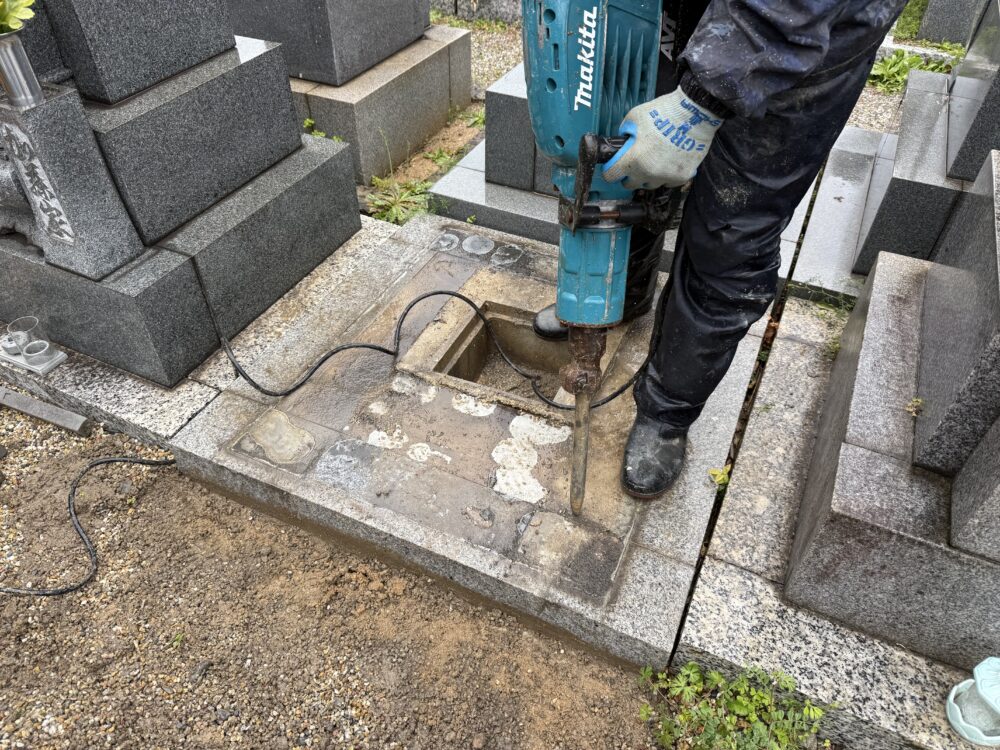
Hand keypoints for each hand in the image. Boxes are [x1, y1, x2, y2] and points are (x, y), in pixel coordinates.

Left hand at [603, 88, 723, 189]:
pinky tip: (669, 161)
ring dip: (648, 176)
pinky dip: (667, 175)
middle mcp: (649, 172)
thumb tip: (623, 142)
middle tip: (635, 162)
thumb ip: (624, 132)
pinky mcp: (682, 177)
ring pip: (650, 185)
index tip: (614, 166)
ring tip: (654, 159)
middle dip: (629, 175)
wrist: (696, 112)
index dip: (610, 170)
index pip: (611, 176)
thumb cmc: (665, 112)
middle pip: (630, 185)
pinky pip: (668, 183)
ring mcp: (666, 177)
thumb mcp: (634, 116)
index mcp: (634, 158)